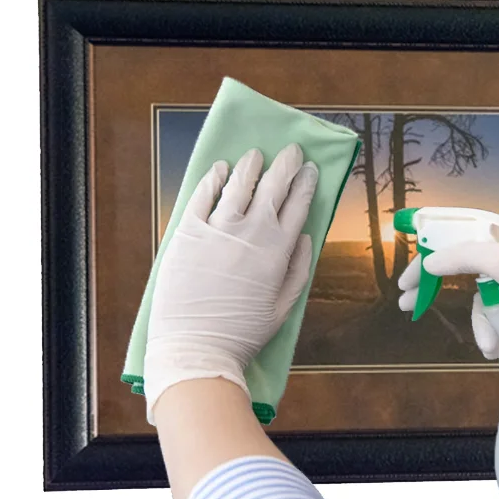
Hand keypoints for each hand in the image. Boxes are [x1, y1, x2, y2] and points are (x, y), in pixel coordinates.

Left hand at [144, 144, 318, 423]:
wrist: (196, 347)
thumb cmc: (243, 333)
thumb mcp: (283, 308)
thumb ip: (298, 270)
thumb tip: (304, 237)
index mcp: (278, 250)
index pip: (298, 205)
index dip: (307, 184)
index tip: (311, 169)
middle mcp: (251, 231)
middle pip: (273, 186)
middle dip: (286, 165)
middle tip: (293, 151)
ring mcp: (217, 228)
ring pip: (239, 183)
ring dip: (251, 165)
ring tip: (256, 155)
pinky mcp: (188, 231)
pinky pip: (203, 195)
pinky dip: (214, 178)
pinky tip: (221, 169)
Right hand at [397, 214, 498, 381]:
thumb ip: (461, 256)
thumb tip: (430, 261)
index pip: (452, 236)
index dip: (425, 255)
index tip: (405, 279)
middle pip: (457, 264)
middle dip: (434, 287)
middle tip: (406, 303)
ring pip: (477, 296)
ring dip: (479, 322)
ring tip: (488, 343)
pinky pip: (494, 311)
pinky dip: (494, 328)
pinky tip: (498, 345)